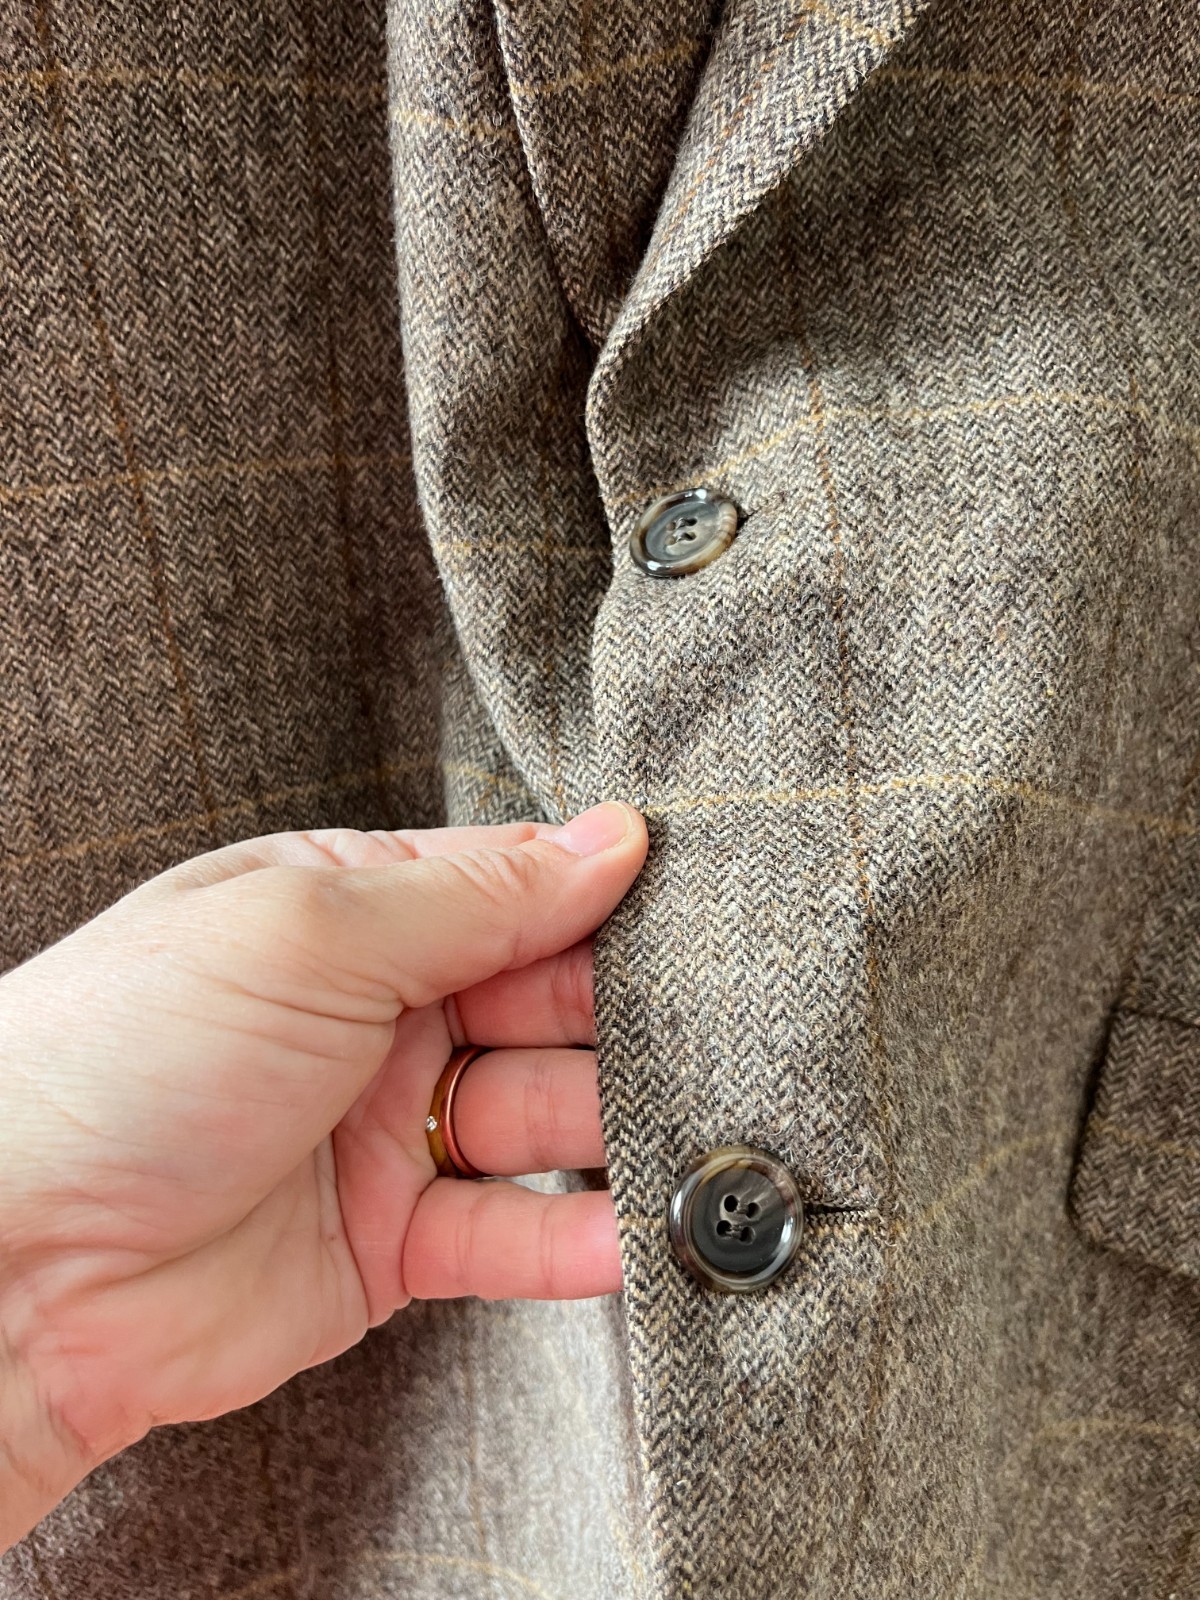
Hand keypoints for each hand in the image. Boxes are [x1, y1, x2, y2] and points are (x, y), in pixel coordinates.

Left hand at [0, 801, 647, 1550]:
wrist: (11, 1257)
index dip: (602, 904)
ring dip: (618, 1128)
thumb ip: (475, 893)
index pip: (512, 892)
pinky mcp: (388, 1247)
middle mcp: (377, 1016)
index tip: (699, 914)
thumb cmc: (127, 1052)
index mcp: (351, 913)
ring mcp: (384, 1133)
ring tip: (703, 1130)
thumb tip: (609, 837)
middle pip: (543, 1005)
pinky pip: (505, 1235)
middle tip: (720, 1031)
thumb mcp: (310, 930)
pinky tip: (640, 1234)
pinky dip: (575, 1240)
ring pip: (541, 1121)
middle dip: (624, 1020)